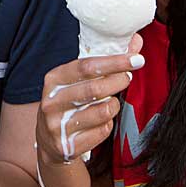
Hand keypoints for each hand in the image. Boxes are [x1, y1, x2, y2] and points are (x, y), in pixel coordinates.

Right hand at [34, 36, 141, 163]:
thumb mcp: (79, 81)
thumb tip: (135, 41)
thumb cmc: (69, 104)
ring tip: (111, 103)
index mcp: (53, 80)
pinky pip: (102, 132)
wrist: (50, 142)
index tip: (135, 59)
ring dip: (114, 106)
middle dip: (118, 81)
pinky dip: (108, 125)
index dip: (114, 62)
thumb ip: (106, 62)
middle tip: (128, 77)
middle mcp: (51, 102)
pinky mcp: (66, 145)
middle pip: (95, 88)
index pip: (86, 66)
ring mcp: (57, 125)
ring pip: (102, 111)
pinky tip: (100, 123)